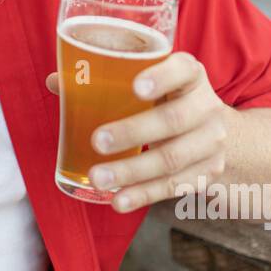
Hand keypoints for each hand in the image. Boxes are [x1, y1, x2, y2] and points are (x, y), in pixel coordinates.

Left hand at [45, 52, 231, 211]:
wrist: (215, 131)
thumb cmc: (169, 99)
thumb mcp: (150, 82)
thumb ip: (106, 80)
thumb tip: (55, 81)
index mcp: (190, 75)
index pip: (182, 69)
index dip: (162, 77)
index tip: (135, 87)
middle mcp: (206, 107)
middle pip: (174, 120)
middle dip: (134, 132)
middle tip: (98, 141)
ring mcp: (211, 143)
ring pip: (172, 159)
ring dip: (132, 171)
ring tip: (98, 177)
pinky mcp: (207, 173)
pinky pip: (174, 187)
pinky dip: (143, 195)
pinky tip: (118, 200)